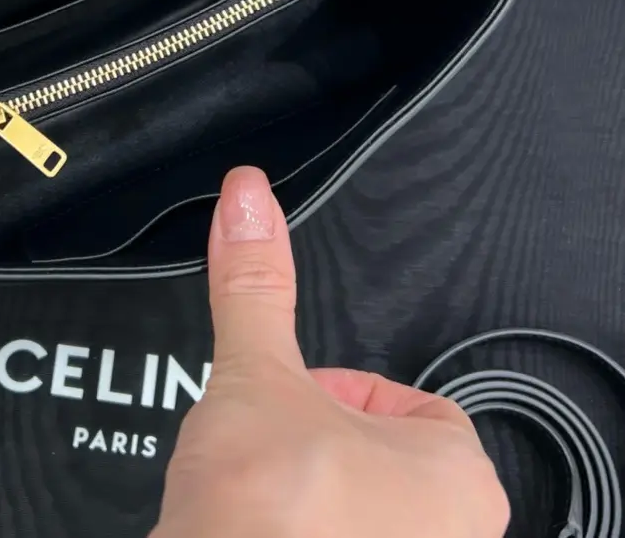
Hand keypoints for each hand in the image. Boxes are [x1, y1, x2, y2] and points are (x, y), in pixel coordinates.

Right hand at [153, 167, 509, 537]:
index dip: (333, 392)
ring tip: (247, 501)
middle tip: (262, 454)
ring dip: (288, 498)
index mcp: (457, 483)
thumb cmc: (268, 518)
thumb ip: (255, 284)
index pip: (403, 405)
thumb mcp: (257, 376)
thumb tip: (248, 196)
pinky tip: (243, 535)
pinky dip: (280, 536)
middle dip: (305, 448)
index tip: (292, 401)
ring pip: (339, 514)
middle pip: (365, 461)